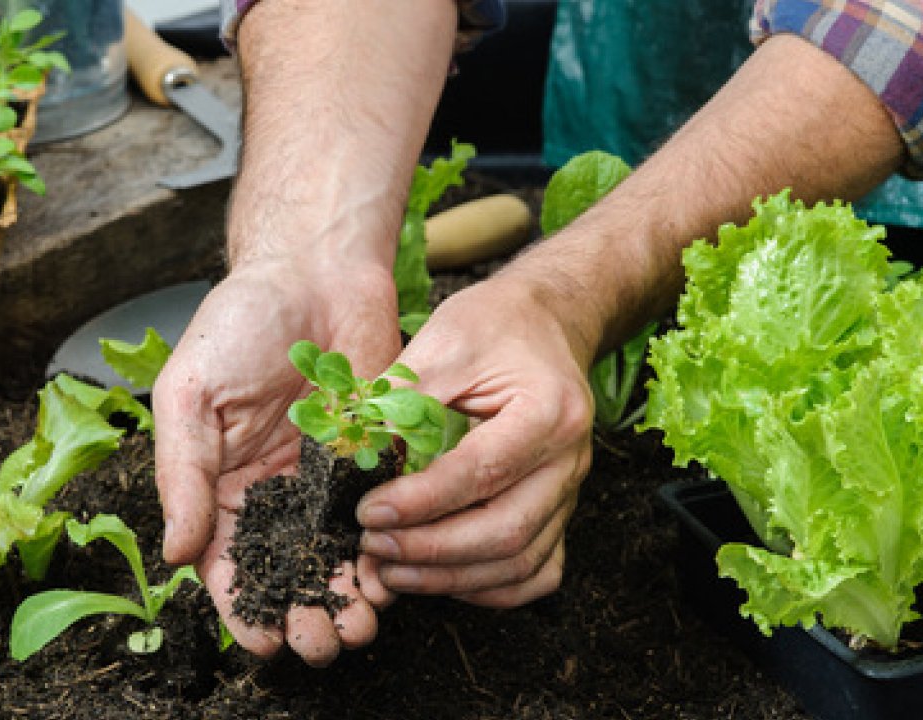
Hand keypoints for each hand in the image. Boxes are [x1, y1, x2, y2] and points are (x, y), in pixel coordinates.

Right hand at [152, 258, 399, 665]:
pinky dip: (385, 554)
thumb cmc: (240, 321)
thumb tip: (177, 554)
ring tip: (359, 628)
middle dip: (301, 617)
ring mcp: (326, 481)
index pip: (226, 565)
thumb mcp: (191, 395)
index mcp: (221, 484)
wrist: (316, 268)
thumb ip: (183, 475)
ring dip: (347, 600)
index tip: (262, 643)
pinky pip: (380, 519)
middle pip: (286, 574)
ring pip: (336, 559)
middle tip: (320, 644)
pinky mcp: (374, 461)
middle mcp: (274, 493)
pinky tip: (392, 580)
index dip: (241, 610)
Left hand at [356, 277, 593, 606]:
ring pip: (521, 562)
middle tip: (372, 547)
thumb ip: (401, 400)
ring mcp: (570, 490)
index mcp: (547, 411)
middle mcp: (568, 459)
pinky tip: (442, 579)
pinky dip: (491, 588)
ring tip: (392, 571)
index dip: (420, 501)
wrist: (545, 322)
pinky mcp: (560, 510)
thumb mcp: (443, 342)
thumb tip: (352, 456)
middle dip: (431, 551)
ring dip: (451, 577)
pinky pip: (538, 570)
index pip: (481, 472)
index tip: (368, 512)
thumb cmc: (494, 325)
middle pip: (506, 532)